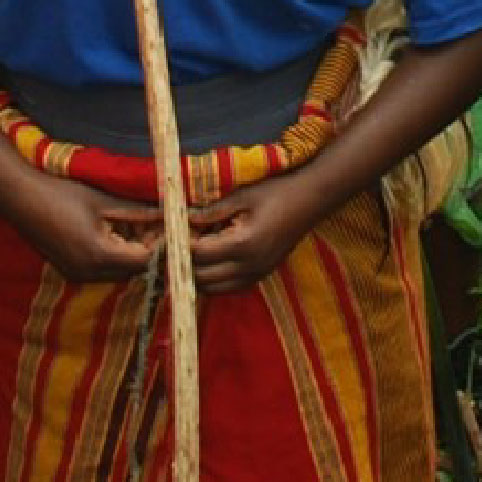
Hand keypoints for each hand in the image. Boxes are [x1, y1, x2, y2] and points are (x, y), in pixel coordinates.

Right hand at [3, 173, 159, 284]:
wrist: (21, 199)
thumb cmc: (62, 194)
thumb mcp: (104, 201)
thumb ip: (138, 211)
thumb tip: (168, 213)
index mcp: (99, 255)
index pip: (144, 260)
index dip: (159, 245)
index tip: (168, 228)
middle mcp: (89, 273)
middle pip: (133, 270)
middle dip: (146, 249)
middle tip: (153, 224)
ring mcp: (78, 275)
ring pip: (119, 272)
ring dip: (130, 253)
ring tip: (133, 225)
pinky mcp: (70, 272)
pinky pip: (103, 271)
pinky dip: (114, 256)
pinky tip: (113, 234)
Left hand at [187, 165, 338, 293]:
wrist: (311, 200)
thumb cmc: (277, 192)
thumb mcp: (242, 196)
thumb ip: (212, 210)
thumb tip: (183, 219)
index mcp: (243, 244)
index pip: (199, 255)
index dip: (180, 246)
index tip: (169, 235)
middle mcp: (250, 266)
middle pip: (202, 278)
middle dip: (184, 264)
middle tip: (174, 247)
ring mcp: (258, 274)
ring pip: (214, 289)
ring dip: (198, 275)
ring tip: (190, 255)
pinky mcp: (262, 275)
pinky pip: (230, 287)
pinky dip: (214, 280)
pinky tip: (210, 262)